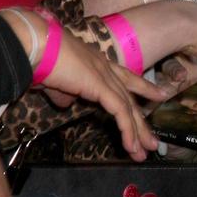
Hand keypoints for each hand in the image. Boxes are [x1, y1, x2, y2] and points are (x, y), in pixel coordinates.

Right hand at [0, 8, 171, 161]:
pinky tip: (131, 145)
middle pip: (130, 95)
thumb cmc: (41, 60)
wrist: (37, 46)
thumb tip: (68, 104)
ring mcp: (105, 74)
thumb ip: (65, 94)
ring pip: (127, 105)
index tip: (159, 96)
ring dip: (137, 131)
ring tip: (146, 150)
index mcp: (96, 63)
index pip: (124, 78)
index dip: (142, 87)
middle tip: (152, 141)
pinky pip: (119, 110)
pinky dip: (127, 129)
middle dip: (141, 120)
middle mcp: (105, 66)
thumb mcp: (56, 82)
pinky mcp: (101, 86)